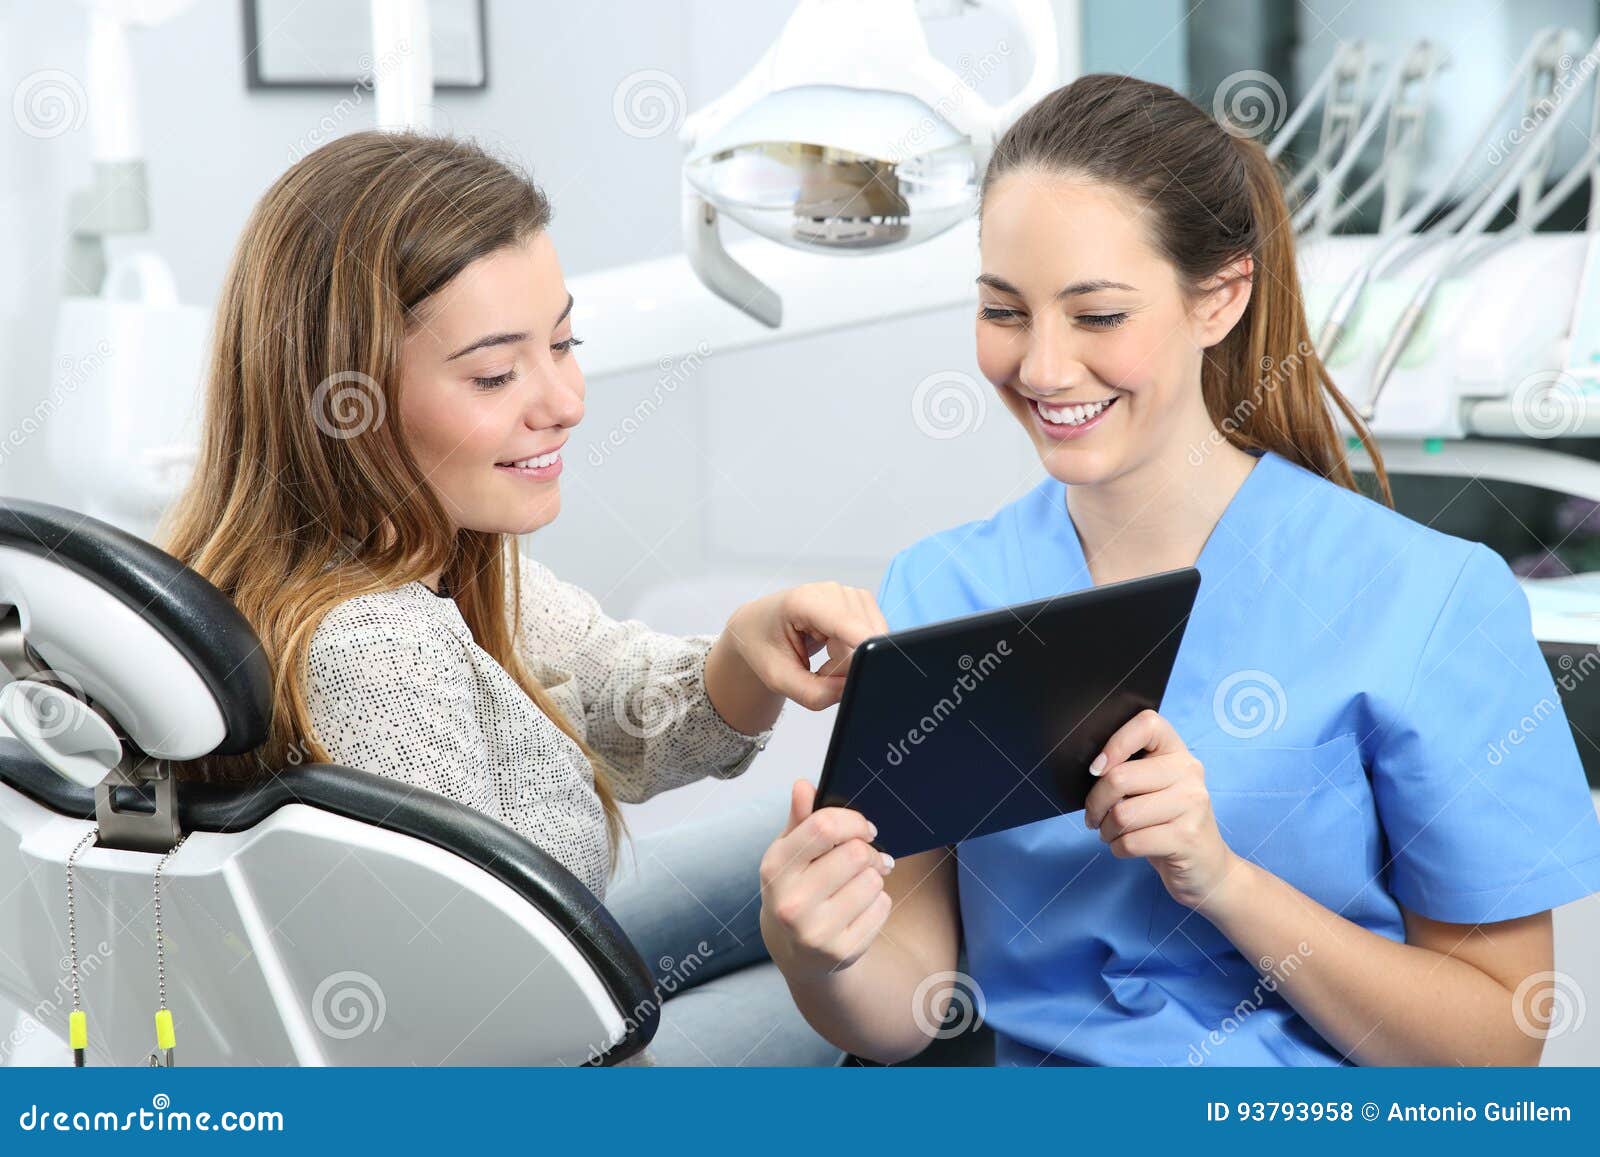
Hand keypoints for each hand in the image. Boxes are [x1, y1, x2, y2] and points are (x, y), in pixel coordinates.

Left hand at [722, 582, 888, 711]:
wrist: (758, 627)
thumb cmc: (763, 646)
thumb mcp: (778, 679)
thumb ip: (814, 693)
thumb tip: (852, 690)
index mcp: (805, 602)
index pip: (852, 627)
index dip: (865, 653)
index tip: (868, 675)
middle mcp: (833, 591)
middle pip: (861, 644)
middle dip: (844, 669)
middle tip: (817, 671)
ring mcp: (851, 594)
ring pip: (869, 645)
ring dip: (849, 662)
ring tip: (823, 658)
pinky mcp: (862, 603)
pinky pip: (871, 640)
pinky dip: (854, 654)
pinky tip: (833, 649)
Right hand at [759, 779, 895, 981]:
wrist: (797, 951)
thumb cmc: (796, 888)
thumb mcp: (790, 853)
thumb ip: (800, 818)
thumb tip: (803, 785)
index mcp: (775, 868)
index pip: (824, 828)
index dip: (853, 821)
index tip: (863, 828)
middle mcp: (791, 903)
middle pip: (855, 854)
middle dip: (868, 850)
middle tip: (867, 856)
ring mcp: (816, 932)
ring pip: (872, 881)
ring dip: (873, 877)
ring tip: (859, 883)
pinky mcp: (843, 952)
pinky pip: (882, 907)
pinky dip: (879, 902)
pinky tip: (861, 907)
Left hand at [1083, 709, 1245, 913]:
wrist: (1208, 868)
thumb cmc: (1168, 824)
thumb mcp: (1154, 791)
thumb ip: (1130, 773)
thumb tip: (1092, 771)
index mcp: (1178, 752)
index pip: (1147, 723)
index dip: (1115, 743)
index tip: (1097, 769)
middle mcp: (1189, 772)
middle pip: (1119, 777)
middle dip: (1095, 803)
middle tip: (1094, 816)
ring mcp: (1192, 805)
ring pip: (1122, 814)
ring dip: (1106, 830)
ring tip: (1111, 834)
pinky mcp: (1187, 838)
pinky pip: (1131, 842)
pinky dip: (1117, 848)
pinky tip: (1125, 847)